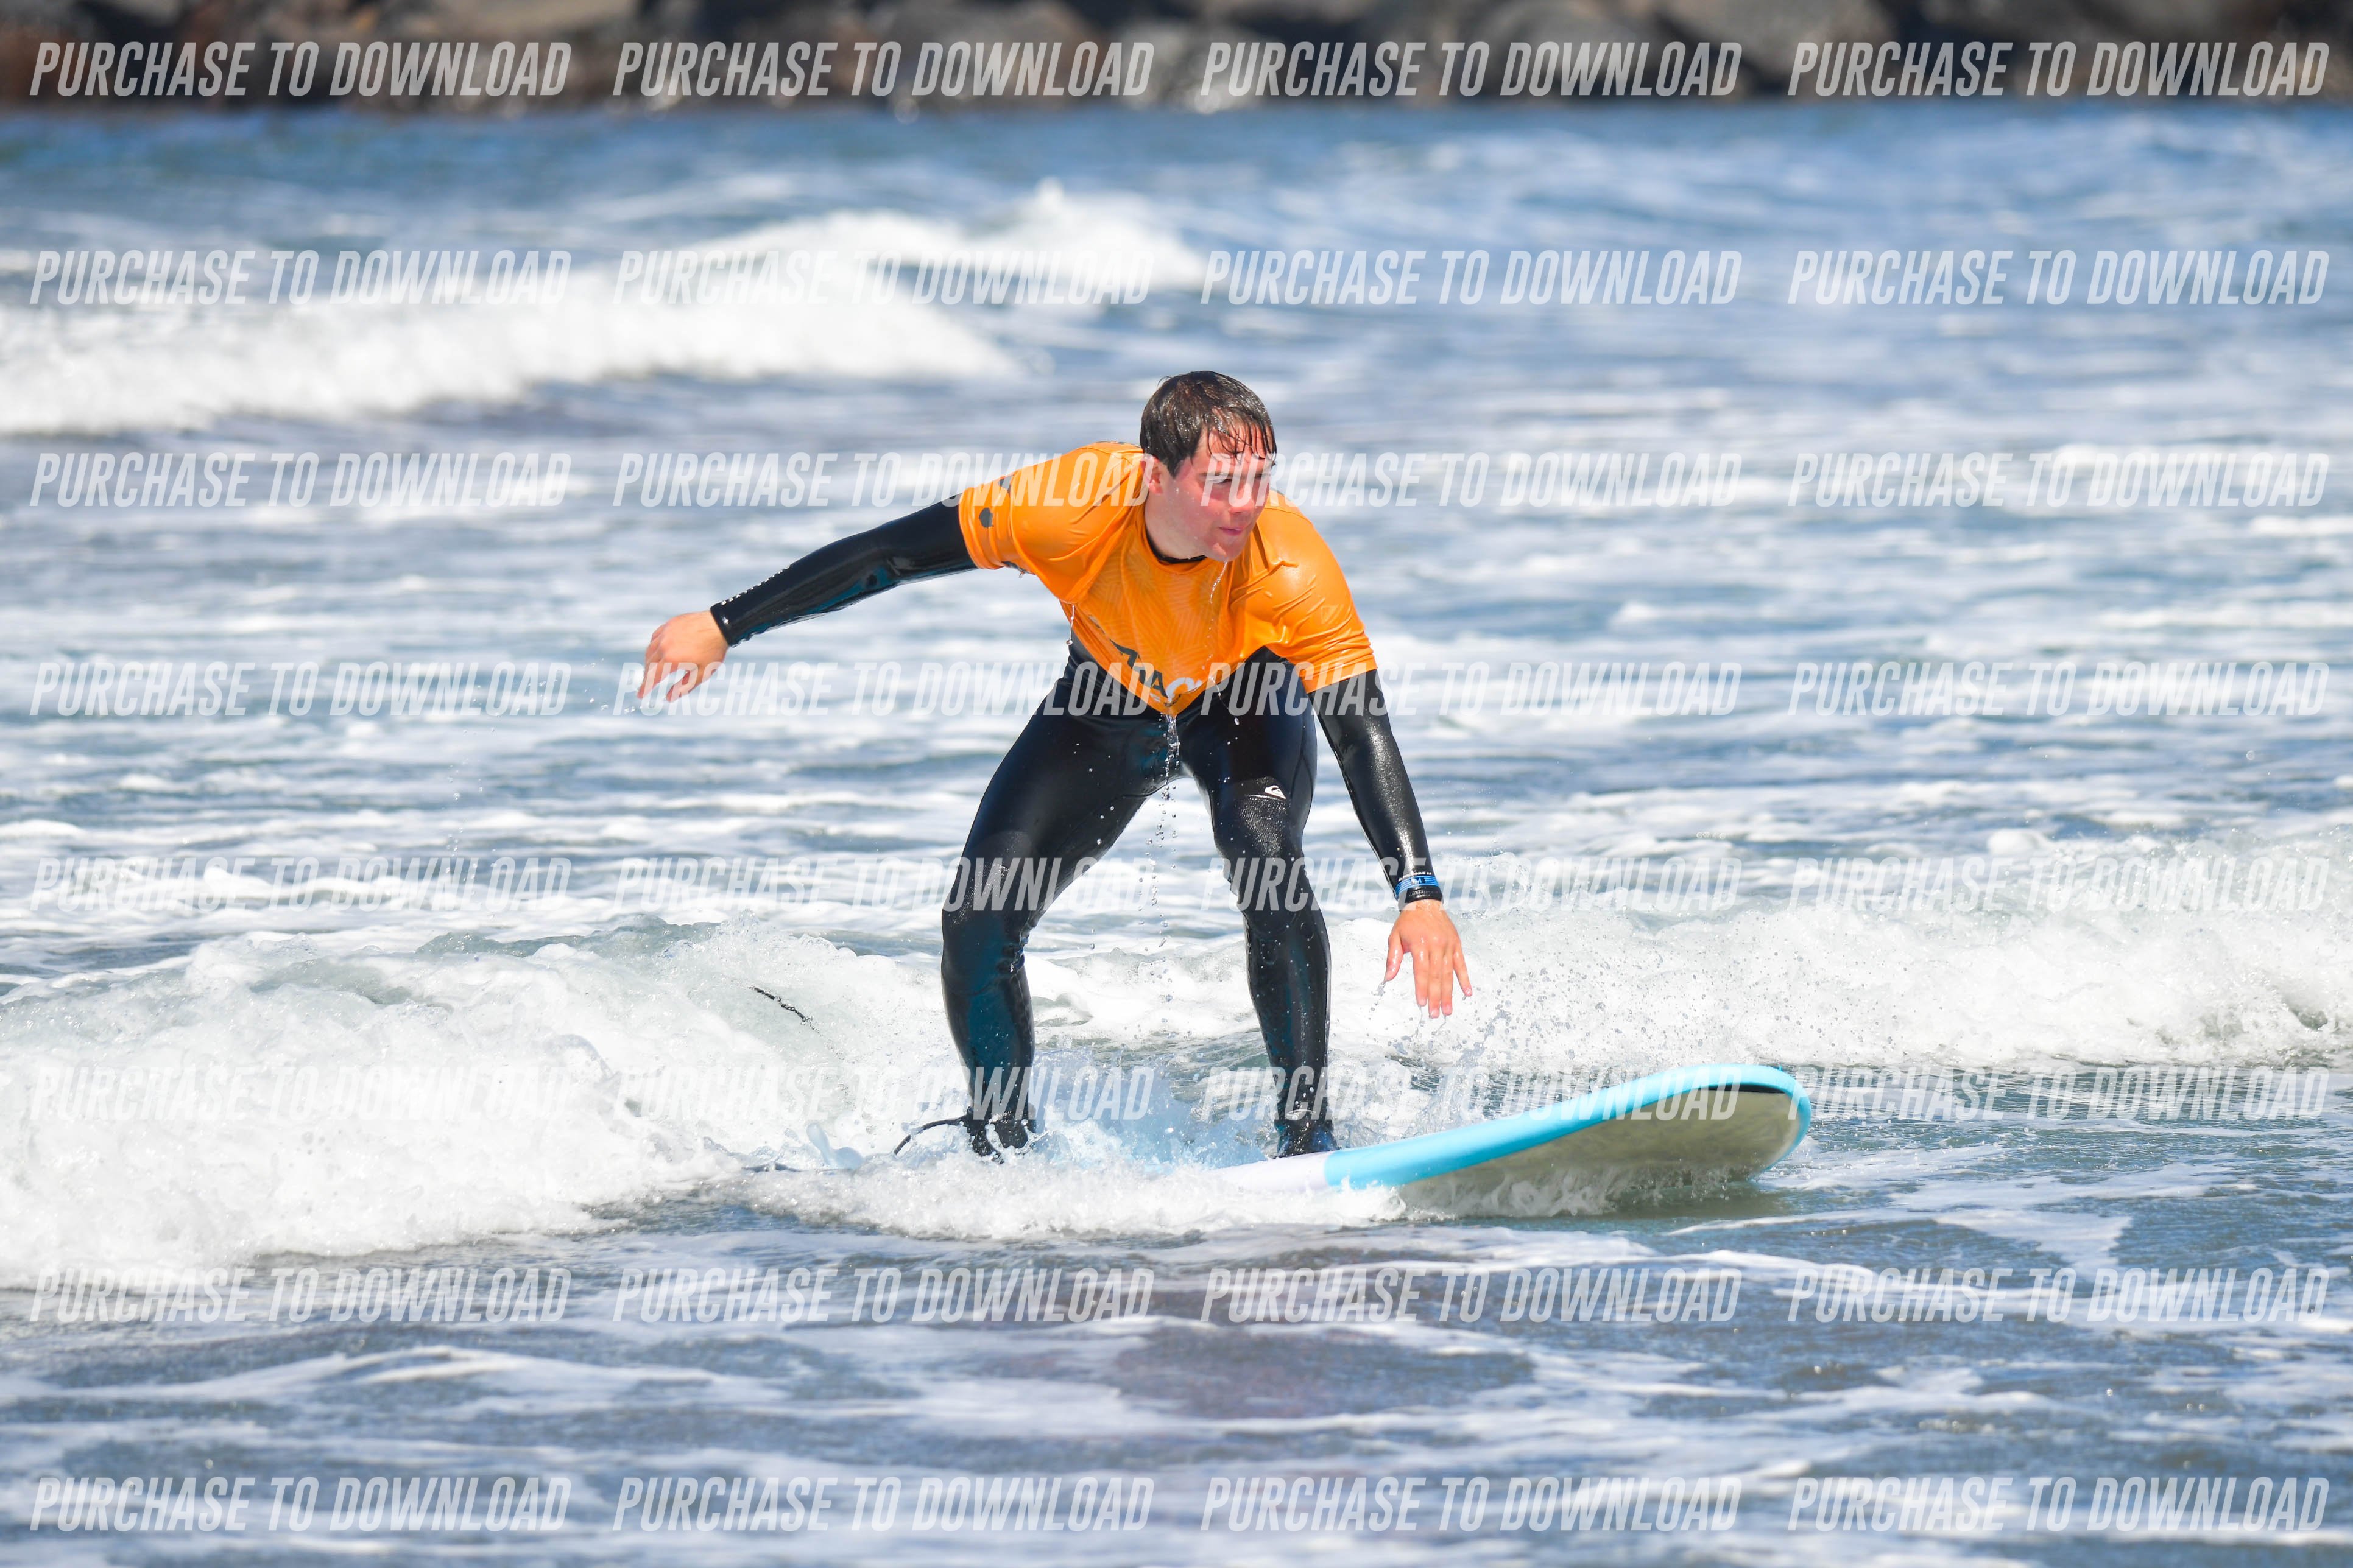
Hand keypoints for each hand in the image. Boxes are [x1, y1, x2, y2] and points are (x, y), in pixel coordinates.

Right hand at [640, 611, 728, 700]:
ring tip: (652, 670)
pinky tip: (657, 652)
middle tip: (647, 684)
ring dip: (649, 662)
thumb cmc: (713, 651)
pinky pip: (655, 638)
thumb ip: (684, 686)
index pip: (653, 677)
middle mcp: (664, 645)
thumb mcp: (702, 673)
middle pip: (650, 664)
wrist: (720, 625)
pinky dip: (653, 647)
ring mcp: (665, 633)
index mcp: (671, 659)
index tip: (640, 695)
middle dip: (647, 676)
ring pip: (650, 650)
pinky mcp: (668, 625)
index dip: (646, 688)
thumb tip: (669, 698)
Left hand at [1386, 900, 1471, 1017]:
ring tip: (1448, 1009)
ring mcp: (1447, 945)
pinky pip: (1461, 964)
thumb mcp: (1395, 936)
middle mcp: (1435, 946)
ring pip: (1449, 973)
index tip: (1422, 1003)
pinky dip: (1464, 978)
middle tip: (1434, 1014)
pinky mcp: (1456, 945)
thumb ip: (1393, 957)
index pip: (1421, 971)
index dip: (1422, 988)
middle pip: (1436, 976)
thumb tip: (1387, 977)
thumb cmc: (1408, 921)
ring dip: (1449, 993)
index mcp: (1420, 945)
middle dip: (1435, 997)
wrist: (1425, 902)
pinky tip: (1467, 992)